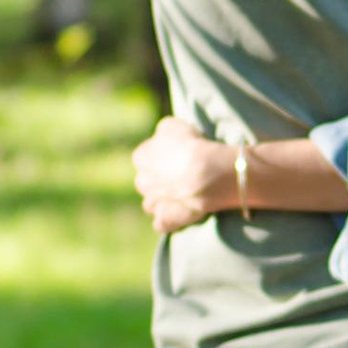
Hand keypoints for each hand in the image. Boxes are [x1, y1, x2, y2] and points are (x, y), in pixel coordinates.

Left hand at [135, 115, 232, 232]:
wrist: (206, 173)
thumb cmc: (191, 145)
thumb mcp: (174, 125)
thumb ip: (163, 132)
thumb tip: (162, 136)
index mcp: (140, 158)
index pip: (146, 156)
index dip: (163, 156)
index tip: (179, 156)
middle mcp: (141, 181)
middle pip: (148, 181)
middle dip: (161, 179)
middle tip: (183, 175)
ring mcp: (152, 203)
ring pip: (153, 202)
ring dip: (164, 199)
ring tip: (185, 195)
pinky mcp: (164, 220)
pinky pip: (162, 222)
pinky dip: (169, 219)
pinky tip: (182, 212)